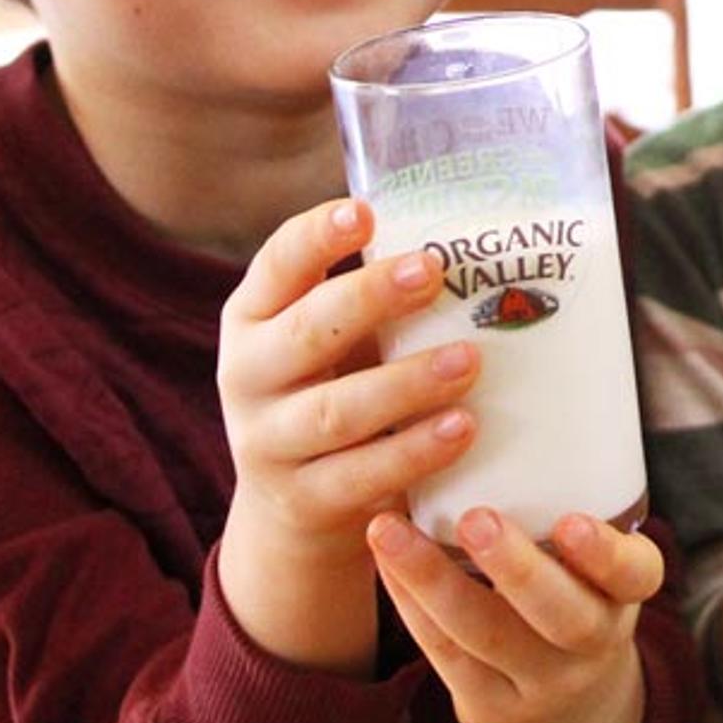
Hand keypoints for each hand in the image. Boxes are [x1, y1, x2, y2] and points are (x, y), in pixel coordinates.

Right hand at [214, 198, 478, 670]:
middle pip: (306, 332)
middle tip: (432, 271)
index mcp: (253, 318)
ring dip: (407, 383)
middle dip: (369, 298)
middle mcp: (247, 376)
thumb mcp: (332, 343)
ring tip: (469, 360)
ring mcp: (267, 443)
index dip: (315, 237)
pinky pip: (361, 475)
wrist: (293, 510)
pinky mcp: (302, 501)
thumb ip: (374, 302)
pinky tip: (463, 428)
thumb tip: (475, 240)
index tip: (364, 213)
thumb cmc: (332, 393)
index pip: (276, 265)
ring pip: (337, 410)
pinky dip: (414, 451)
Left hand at [368, 508, 659, 722]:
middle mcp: (593, 647)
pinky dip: (411, 604)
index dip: (605, 554)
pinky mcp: (493, 713)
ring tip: (388, 531)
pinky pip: (446, 654)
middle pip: (562, 615)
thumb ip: (565, 522)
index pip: (634, 575)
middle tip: (475, 519)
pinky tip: (386, 561)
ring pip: (487, 636)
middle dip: (516, 568)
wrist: (574, 714)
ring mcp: (544, 689)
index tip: (573, 523)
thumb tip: (487, 422)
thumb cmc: (574, 602)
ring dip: (432, 579)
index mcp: (624, 597)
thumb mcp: (594, 571)